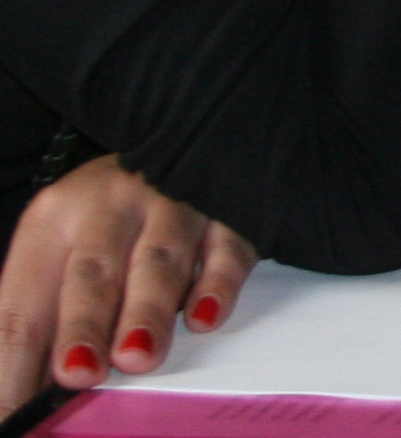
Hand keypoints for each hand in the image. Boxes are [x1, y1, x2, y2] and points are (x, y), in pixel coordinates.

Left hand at [0, 156, 255, 391]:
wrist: (178, 140)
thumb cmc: (106, 218)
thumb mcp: (56, 252)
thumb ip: (41, 318)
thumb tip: (22, 392)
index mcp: (53, 220)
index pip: (25, 301)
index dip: (16, 357)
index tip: (14, 407)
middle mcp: (110, 206)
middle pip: (92, 272)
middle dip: (84, 325)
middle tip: (78, 373)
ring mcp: (175, 204)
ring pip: (158, 260)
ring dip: (147, 311)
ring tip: (137, 355)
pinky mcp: (231, 210)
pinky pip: (227, 246)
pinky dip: (217, 282)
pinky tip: (206, 315)